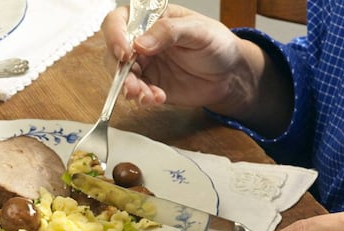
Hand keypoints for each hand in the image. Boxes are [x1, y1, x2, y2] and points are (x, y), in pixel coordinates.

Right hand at [101, 6, 290, 133]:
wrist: (229, 74)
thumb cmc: (217, 44)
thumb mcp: (198, 31)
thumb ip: (169, 33)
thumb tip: (140, 44)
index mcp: (151, 20)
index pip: (119, 21)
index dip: (115, 35)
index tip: (125, 52)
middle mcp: (142, 41)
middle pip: (114, 53)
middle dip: (120, 70)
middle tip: (132, 83)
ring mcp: (144, 65)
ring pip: (121, 76)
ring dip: (129, 88)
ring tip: (147, 95)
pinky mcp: (149, 85)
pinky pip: (136, 93)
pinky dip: (142, 98)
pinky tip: (157, 98)